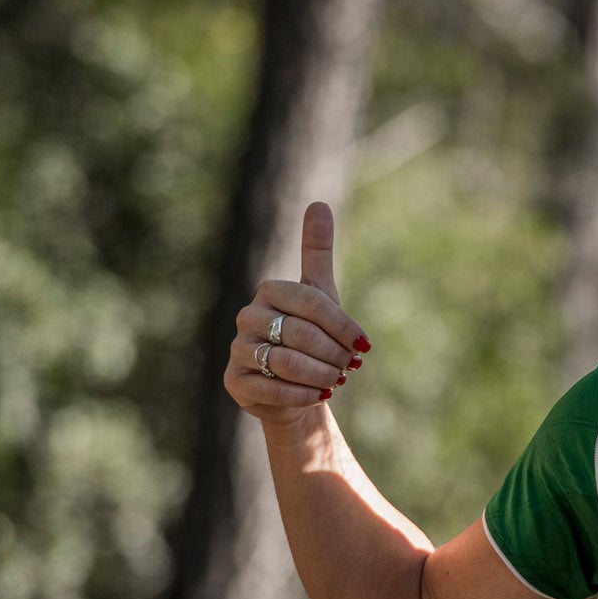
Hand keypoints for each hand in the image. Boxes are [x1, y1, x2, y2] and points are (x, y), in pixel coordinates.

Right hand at [224, 202, 372, 419]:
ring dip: (321, 374)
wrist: (294, 386)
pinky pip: (272, 389)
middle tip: (350, 367)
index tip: (363, 345)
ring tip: (336, 380)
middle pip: (300, 335)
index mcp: (270, 291)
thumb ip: (317, 251)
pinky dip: (303, 394)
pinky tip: (320, 395)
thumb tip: (318, 203)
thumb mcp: (319, 294)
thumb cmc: (310, 337)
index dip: (342, 327)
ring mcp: (237, 349)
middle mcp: (247, 317)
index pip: (312, 304)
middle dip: (333, 354)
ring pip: (286, 362)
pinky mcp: (234, 381)